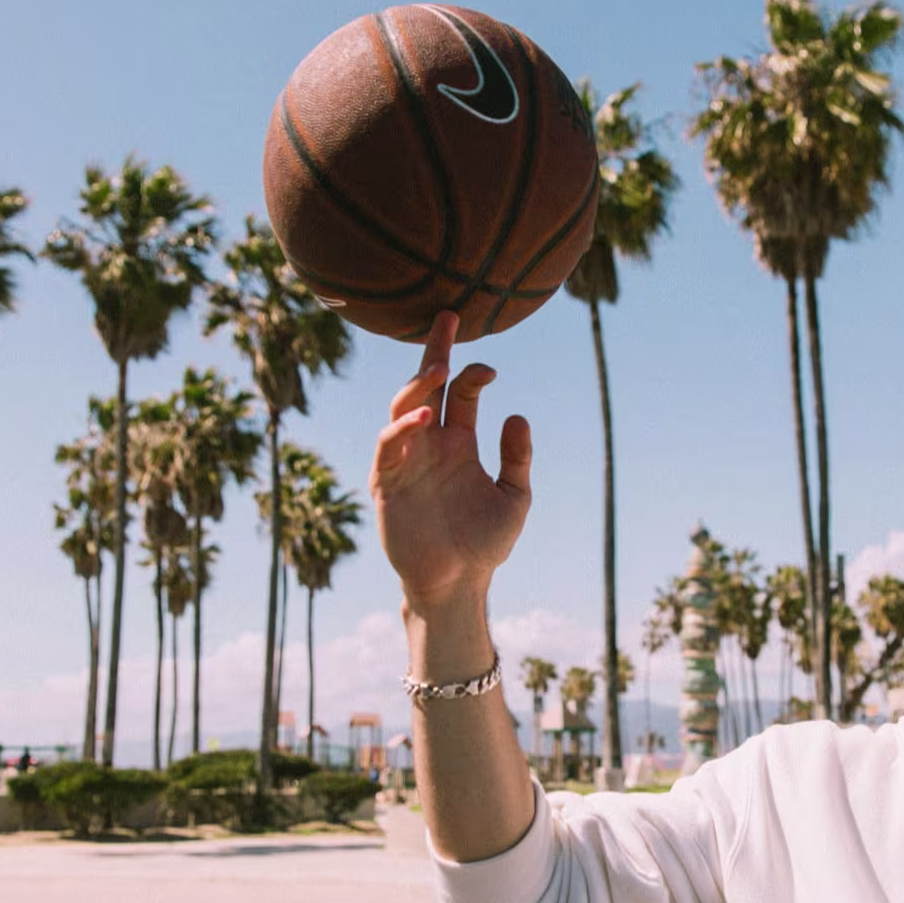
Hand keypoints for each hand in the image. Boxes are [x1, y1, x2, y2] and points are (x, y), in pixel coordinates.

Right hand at [371, 310, 532, 609]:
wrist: (458, 584)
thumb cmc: (484, 543)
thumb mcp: (514, 496)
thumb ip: (517, 457)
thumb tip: (517, 414)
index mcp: (458, 442)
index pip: (459, 392)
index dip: (472, 373)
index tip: (490, 366)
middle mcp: (429, 445)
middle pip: (425, 386)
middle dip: (434, 351)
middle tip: (448, 318)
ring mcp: (405, 462)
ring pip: (402, 408)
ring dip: (418, 385)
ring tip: (438, 366)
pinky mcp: (386, 484)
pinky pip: (388, 447)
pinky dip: (401, 429)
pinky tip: (424, 416)